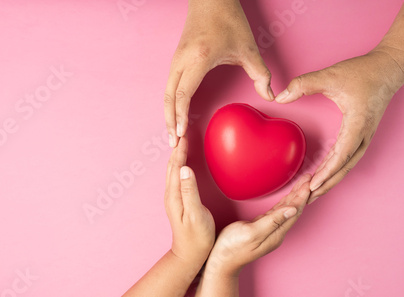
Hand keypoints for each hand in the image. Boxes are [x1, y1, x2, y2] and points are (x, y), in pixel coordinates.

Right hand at [165, 0, 273, 147]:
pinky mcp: (176, 60)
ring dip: (167, 115)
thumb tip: (271, 96)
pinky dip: (170, 105)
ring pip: (166, 94)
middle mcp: (181, 61)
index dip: (181, 116)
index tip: (181, 134)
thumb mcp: (248, 47)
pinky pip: (169, 87)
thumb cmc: (227, 20)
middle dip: (170, 123)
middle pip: (169, 98)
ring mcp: (175, 60)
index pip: (183, 94)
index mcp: (198, 59)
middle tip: (173, 144)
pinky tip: (174, 116)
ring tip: (172, 135)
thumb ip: (261, 74)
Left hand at [165, 137, 215, 264]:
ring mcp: (173, 197)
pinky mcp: (178, 201)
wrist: (189, 255)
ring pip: (173, 170)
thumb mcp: (196, 214)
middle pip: (172, 165)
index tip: (185, 134)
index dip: (181, 149)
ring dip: (177, 155)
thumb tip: (186, 169)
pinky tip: (184, 163)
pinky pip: (177, 177)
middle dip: (178, 148)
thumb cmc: (196, 237)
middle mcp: (171, 194)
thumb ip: (190, 191)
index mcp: (175, 195)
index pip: (177, 166)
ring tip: (182, 142)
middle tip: (183, 132)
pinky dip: (180, 164)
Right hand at [202, 174, 311, 278]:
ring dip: (295, 196)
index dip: (301, 196)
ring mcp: (270, 230)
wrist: (221, 260)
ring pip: (287, 210)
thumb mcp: (252, 232)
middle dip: (301, 193)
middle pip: (294, 210)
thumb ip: (272, 221)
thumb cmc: (233, 247)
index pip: (294, 211)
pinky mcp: (262, 227)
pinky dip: (284, 202)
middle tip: (308, 178)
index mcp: (277, 233)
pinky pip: (278, 212)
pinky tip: (287, 198)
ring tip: (302, 184)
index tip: (308, 182)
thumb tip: (292, 210)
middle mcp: (276, 232)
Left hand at [275, 48, 403, 203]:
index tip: (314, 184)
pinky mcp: (361, 135)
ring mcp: (364, 136)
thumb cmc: (362, 72)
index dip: (328, 171)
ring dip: (331, 180)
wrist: (387, 69)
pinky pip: (347, 158)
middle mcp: (363, 134)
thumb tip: (280, 96)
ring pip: (347, 166)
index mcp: (358, 123)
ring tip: (312, 194)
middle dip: (327, 184)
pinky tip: (322, 177)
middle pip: (345, 167)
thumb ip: (304, 84)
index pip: (343, 154)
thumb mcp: (331, 75)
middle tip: (306, 198)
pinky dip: (334, 170)